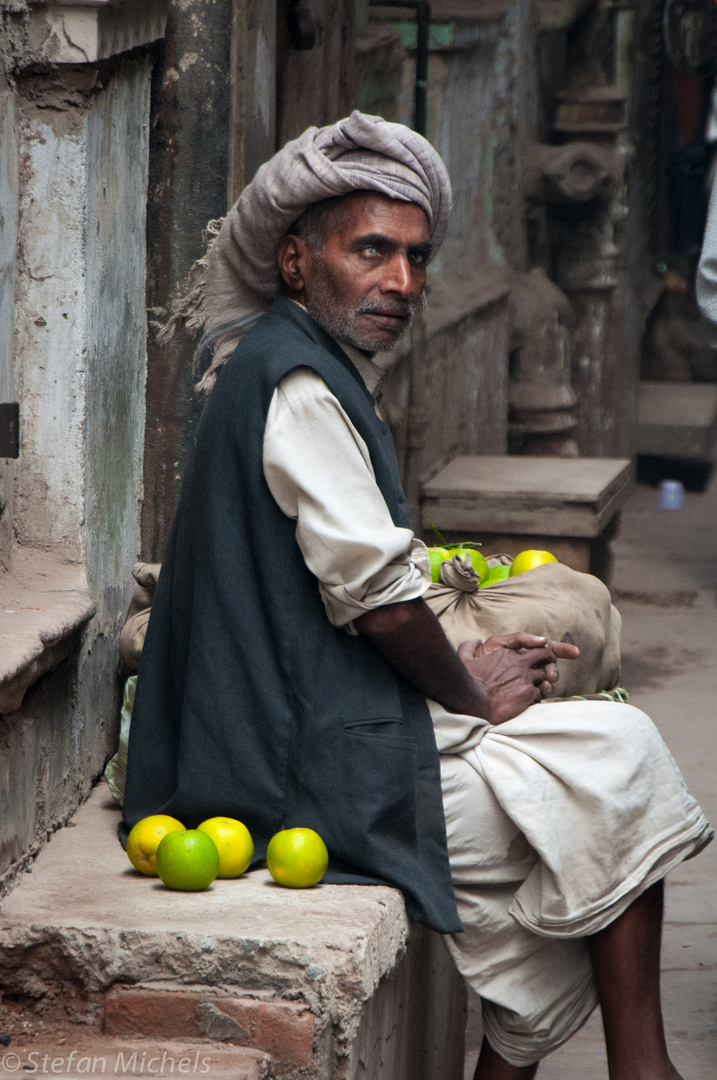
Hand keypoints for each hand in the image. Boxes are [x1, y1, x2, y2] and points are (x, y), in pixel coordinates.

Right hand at [457, 633, 579, 724]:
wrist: (473, 700)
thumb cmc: (467, 680)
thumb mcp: (464, 659)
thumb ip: (469, 647)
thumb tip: (475, 641)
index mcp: (506, 652)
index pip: (531, 646)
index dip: (537, 652)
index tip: (536, 659)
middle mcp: (519, 663)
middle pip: (545, 656)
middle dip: (550, 661)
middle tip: (548, 669)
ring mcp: (525, 678)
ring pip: (546, 675)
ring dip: (545, 680)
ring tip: (541, 687)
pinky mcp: (528, 693)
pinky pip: (541, 692)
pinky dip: (538, 695)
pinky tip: (531, 700)